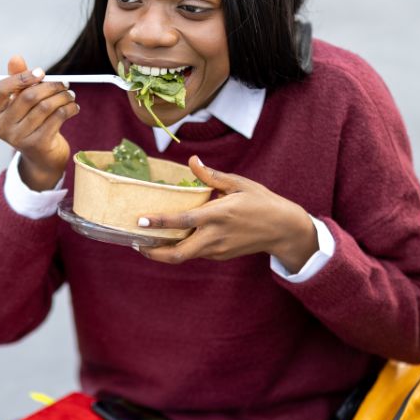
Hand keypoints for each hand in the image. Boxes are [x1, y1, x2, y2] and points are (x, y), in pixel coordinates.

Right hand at [0, 55, 79, 192]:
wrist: (42, 157)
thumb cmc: (31, 121)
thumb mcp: (21, 101)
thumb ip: (18, 79)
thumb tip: (15, 57)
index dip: (20, 77)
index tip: (41, 72)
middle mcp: (1, 126)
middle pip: (28, 96)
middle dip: (50, 86)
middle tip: (65, 83)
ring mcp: (18, 138)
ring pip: (46, 107)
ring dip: (63, 97)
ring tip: (71, 94)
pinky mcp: (36, 145)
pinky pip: (57, 118)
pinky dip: (69, 109)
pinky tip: (74, 107)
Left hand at [138, 156, 318, 270]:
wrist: (282, 229)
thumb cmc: (261, 201)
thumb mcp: (239, 184)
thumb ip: (212, 176)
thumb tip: (192, 162)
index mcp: (218, 214)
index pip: (183, 220)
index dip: (160, 222)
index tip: (141, 221)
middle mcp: (215, 236)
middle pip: (178, 253)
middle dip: (154, 253)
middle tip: (136, 243)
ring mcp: (218, 249)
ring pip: (185, 257)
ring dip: (164, 252)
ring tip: (147, 243)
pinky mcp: (221, 255)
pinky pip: (196, 253)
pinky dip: (181, 248)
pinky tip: (172, 239)